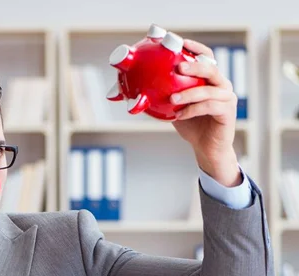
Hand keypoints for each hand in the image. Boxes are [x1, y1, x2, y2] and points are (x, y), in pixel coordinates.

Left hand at [171, 39, 241, 186]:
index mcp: (209, 79)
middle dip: (194, 66)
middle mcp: (221, 85)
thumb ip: (162, 96)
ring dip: (190, 93)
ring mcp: (226, 97)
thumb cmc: (190, 124)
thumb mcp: (173, 108)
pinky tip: (179, 116)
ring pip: (209, 90)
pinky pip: (209, 107)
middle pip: (211, 68)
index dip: (196, 48)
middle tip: (178, 68)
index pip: (206, 57)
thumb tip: (132, 91)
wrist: (206, 147)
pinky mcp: (228, 112)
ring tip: (172, 98)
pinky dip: (193, 110)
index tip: (181, 42)